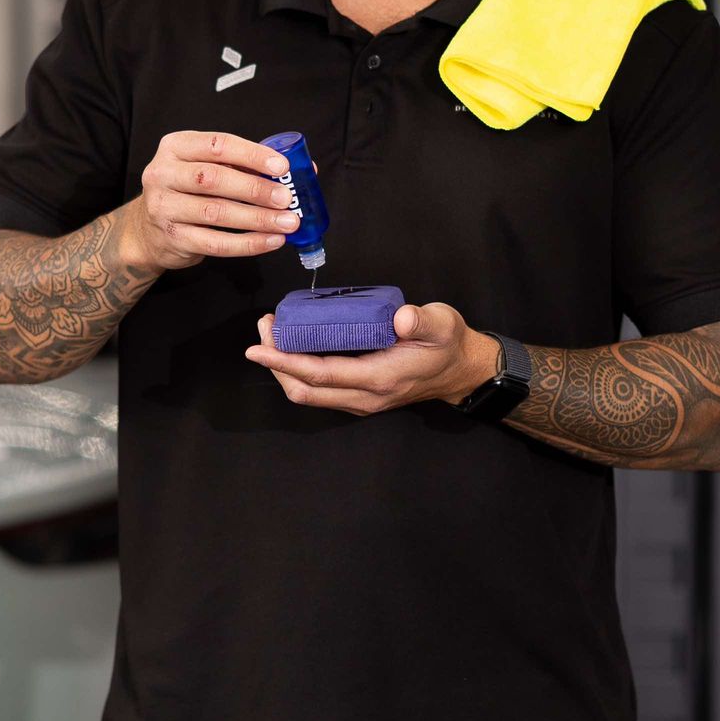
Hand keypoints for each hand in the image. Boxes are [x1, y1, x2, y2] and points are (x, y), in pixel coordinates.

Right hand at [119, 130, 300, 273]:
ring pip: (216, 212)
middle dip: (256, 189)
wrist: (147, 230)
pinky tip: (271, 241)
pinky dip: (248, 243)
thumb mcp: (208, 167)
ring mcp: (164, 207)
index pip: (217, 144)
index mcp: (176, 146)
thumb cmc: (188, 191)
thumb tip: (301, 169)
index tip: (281, 165)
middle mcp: (164, 174)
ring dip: (257, 218)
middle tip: (287, 198)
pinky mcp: (173, 238)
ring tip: (288, 222)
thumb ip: (247, 165)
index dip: (252, 154)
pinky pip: (216, 242)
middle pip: (214, 178)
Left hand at [245, 300, 500, 414]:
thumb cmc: (448, 343)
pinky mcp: (358, 396)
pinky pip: (319, 390)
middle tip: (265, 327)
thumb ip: (421, 321)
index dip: (285, 362)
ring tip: (272, 332)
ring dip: (284, 368)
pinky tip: (294, 344)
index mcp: (379, 378)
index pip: (320, 375)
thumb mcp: (442, 324)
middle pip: (304, 391)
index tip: (258, 347)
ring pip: (308, 394)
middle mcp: (364, 396)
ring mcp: (360, 400)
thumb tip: (401, 319)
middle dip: (275, 363)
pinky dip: (298, 370)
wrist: (461, 371)